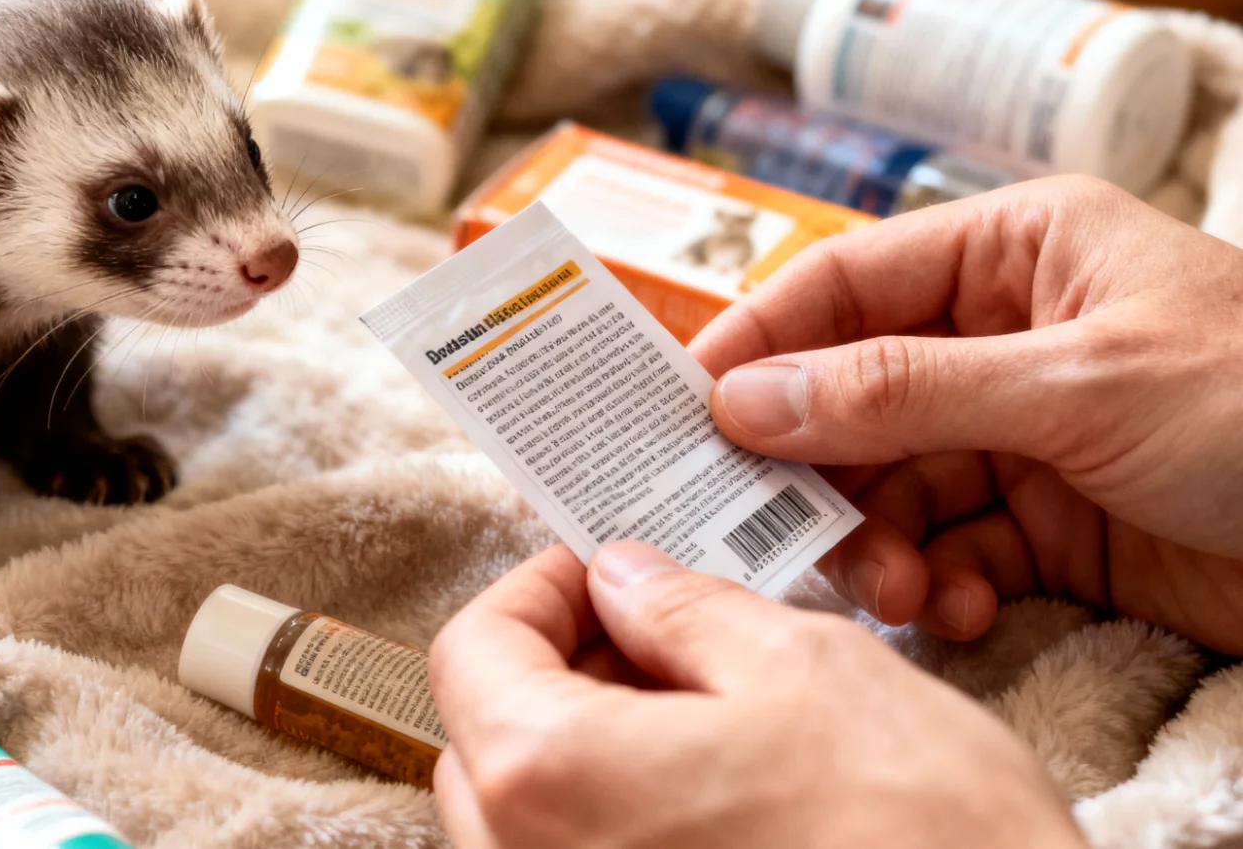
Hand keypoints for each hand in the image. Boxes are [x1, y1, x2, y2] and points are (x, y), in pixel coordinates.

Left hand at [429, 541, 1085, 848]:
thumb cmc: (917, 835)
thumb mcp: (802, 668)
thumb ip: (680, 610)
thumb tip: (621, 578)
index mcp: (546, 777)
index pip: (471, 649)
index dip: (539, 588)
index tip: (605, 567)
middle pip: (489, 736)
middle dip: (563, 664)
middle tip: (660, 629)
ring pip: (530, 812)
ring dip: (594, 742)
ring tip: (706, 711)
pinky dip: (622, 816)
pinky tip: (717, 792)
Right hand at [692, 175, 1242, 651]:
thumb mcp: (1074, 384)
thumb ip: (901, 390)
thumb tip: (746, 394)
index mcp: (1016, 253)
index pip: (847, 281)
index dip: (760, 337)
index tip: (686, 402)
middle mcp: (1005, 336)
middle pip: (851, 394)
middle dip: (814, 465)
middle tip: (767, 526)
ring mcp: (1022, 432)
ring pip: (888, 481)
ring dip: (869, 538)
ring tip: (887, 585)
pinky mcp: (1047, 523)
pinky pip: (943, 546)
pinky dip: (929, 582)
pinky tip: (948, 606)